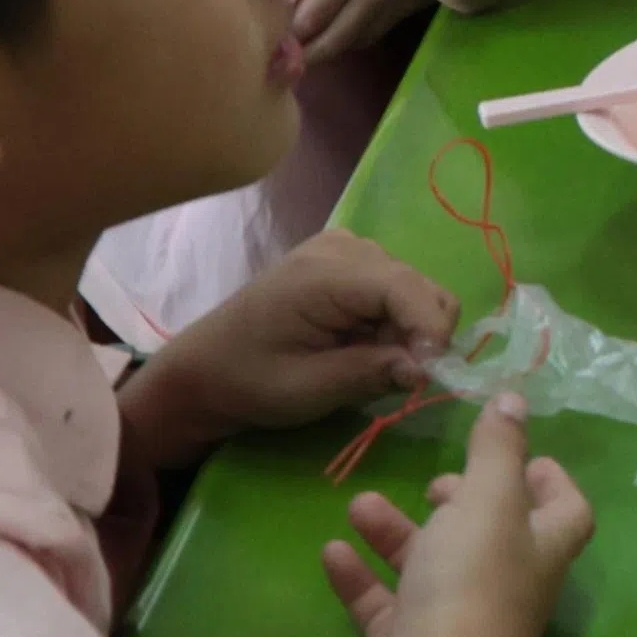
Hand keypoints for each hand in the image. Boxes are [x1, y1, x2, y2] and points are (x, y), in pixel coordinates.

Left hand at [129, 230, 457, 467]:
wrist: (206, 368)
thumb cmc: (249, 381)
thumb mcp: (307, 390)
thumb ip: (370, 374)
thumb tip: (426, 370)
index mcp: (325, 274)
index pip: (405, 289)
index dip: (430, 332)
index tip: (427, 378)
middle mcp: (342, 247)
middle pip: (419, 285)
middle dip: (420, 336)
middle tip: (392, 377)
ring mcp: (345, 247)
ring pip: (415, 287)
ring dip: (408, 331)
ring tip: (368, 361)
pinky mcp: (346, 258)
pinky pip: (396, 287)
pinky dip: (394, 321)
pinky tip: (362, 343)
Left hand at [289, 0, 430, 64]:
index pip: (312, 15)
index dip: (292, 31)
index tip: (275, 33)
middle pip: (335, 38)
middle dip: (310, 53)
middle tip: (289, 60)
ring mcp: (396, 6)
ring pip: (358, 40)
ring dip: (335, 49)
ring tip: (313, 53)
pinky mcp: (413, 7)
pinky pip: (378, 31)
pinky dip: (358, 38)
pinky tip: (347, 35)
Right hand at [320, 392, 594, 636]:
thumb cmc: (471, 587)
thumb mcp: (488, 501)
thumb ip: (498, 449)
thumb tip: (517, 400)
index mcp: (540, 550)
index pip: (565, 510)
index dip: (550, 480)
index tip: (519, 453)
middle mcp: (506, 587)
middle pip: (492, 536)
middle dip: (462, 503)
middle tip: (437, 484)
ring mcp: (456, 623)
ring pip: (429, 566)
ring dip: (397, 532)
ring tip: (361, 505)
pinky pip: (385, 605)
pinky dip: (361, 577)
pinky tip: (333, 551)